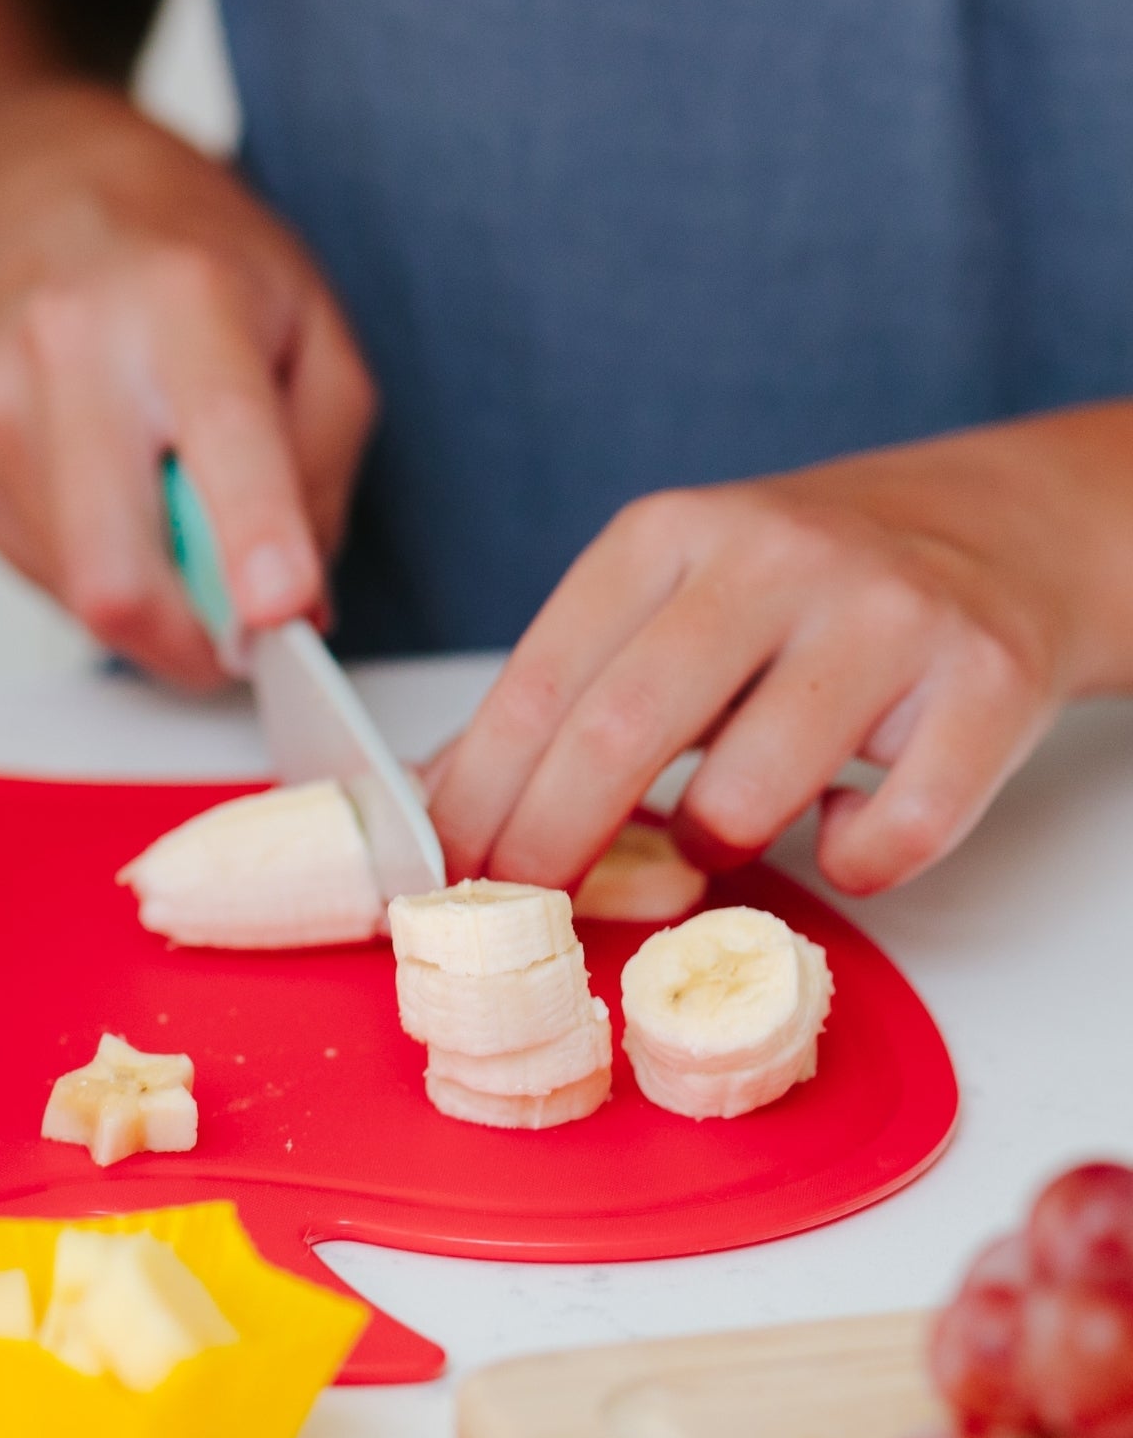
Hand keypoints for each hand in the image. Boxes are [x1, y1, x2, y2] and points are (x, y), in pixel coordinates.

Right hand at [0, 97, 375, 684]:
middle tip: (238, 631)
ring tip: (167, 506)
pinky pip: (39, 575)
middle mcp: (68, 345)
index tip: (284, 614)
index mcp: (181, 299)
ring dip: (148, 597)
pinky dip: (95, 568)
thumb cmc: (193, 265)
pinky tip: (111, 495)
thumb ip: (320, 469)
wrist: (43, 195)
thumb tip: (293, 609)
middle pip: (113, 570)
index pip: (221, 441)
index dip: (254, 543)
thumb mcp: (314, 332)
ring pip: (77, 592)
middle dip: (190, 642)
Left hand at [426, 409, 1132, 895]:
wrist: (1000, 529)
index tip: (442, 873)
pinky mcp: (987, 684)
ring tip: (717, 831)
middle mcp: (773, 559)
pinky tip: (837, 824)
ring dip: (710, 848)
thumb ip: (564, 695)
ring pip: (748, 797)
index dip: (477, 796)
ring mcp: (887, 615)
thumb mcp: (666, 602)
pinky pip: (891, 835)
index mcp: (668, 533)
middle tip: (524, 908)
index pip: (538, 684)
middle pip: (618, 733)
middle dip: (549, 843)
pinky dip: (850, 861)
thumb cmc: (799, 591)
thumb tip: (437, 801)